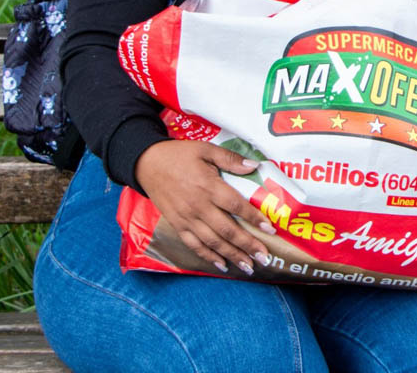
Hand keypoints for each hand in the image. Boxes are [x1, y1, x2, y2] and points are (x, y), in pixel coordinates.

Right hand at [134, 139, 275, 275]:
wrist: (146, 164)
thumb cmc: (179, 155)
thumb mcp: (206, 149)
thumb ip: (230, 159)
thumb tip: (254, 166)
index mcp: (208, 186)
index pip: (236, 206)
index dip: (254, 218)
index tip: (270, 230)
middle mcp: (198, 206)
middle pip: (227, 229)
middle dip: (247, 245)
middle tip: (264, 258)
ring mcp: (186, 218)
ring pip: (212, 241)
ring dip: (232, 255)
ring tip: (249, 266)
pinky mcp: (177, 225)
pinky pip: (194, 245)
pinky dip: (208, 256)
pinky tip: (222, 265)